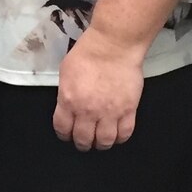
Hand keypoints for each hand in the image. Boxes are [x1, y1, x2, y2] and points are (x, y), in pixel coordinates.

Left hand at [52, 28, 145, 149]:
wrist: (113, 46)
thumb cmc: (87, 54)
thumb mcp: (65, 73)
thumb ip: (66, 93)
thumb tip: (68, 105)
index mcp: (69, 101)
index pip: (63, 128)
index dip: (64, 135)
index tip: (67, 135)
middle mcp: (88, 111)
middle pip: (84, 139)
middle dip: (82, 143)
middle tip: (84, 141)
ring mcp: (110, 112)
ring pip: (105, 141)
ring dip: (101, 144)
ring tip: (101, 141)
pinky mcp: (129, 110)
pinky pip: (125, 133)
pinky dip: (120, 138)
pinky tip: (117, 135)